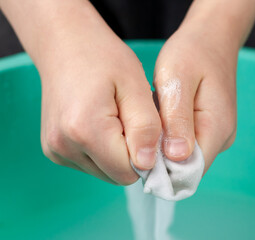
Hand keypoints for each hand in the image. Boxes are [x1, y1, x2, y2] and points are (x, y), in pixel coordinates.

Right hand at [37, 4, 161, 184]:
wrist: (65, 45)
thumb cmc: (104, 58)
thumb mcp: (136, 86)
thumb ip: (146, 128)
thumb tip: (148, 165)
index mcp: (85, 130)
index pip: (128, 171)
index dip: (147, 155)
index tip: (148, 129)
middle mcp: (63, 146)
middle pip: (116, 175)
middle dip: (132, 154)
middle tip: (131, 119)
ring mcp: (55, 150)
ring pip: (104, 172)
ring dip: (117, 153)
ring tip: (115, 118)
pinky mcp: (54, 149)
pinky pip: (90, 164)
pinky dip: (103, 150)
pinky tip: (101, 123)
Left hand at [154, 25, 237, 172]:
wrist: (211, 37)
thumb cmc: (193, 53)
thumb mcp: (177, 80)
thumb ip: (177, 120)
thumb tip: (176, 158)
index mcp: (216, 129)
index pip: (190, 171)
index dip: (163, 169)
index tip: (141, 150)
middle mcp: (221, 137)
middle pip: (186, 166)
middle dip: (161, 156)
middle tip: (145, 128)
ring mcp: (217, 133)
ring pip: (185, 156)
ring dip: (164, 144)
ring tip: (155, 117)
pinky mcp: (210, 128)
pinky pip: (187, 143)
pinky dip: (171, 135)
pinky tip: (164, 115)